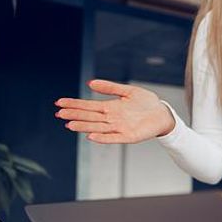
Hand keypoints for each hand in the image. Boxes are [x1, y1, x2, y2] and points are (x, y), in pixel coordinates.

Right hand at [54, 79, 175, 143]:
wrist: (163, 114)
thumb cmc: (147, 103)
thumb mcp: (128, 91)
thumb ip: (110, 88)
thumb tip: (90, 83)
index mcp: (110, 107)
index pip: (88, 106)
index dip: (74, 104)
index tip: (59, 103)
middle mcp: (112, 118)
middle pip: (89, 117)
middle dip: (74, 115)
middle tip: (58, 113)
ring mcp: (119, 128)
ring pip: (97, 127)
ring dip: (84, 127)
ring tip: (70, 125)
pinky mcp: (128, 136)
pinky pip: (113, 138)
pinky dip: (103, 137)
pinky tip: (91, 136)